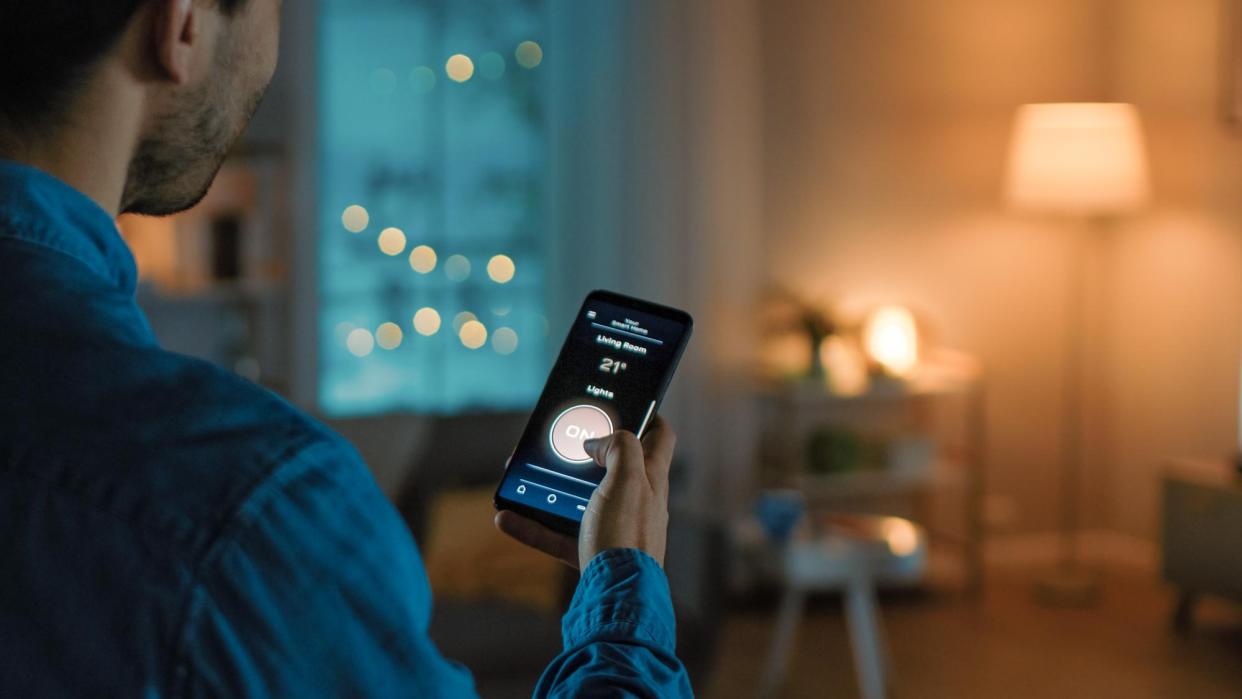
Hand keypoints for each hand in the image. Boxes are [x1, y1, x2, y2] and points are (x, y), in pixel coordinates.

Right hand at [495, 415, 675, 569]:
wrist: (618, 599)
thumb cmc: (628, 536)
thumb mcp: (629, 478)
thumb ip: (619, 447)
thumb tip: (600, 442)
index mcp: (651, 479)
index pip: (660, 437)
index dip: (647, 415)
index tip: (623, 403)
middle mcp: (637, 502)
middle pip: (611, 466)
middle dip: (582, 453)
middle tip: (557, 441)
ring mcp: (614, 528)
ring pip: (578, 500)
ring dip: (549, 489)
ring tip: (524, 477)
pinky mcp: (592, 554)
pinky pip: (557, 534)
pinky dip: (532, 526)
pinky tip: (507, 518)